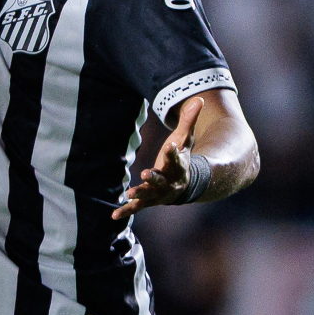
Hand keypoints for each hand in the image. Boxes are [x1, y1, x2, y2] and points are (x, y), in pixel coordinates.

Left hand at [114, 97, 210, 221]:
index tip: (170, 145)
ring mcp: (158, 193)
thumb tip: (199, 98)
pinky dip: (126, 211)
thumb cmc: (181, 158)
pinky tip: (114, 215)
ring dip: (140, 194)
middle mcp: (169, 181)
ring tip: (130, 194)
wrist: (184, 185)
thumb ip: (189, 121)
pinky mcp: (148, 200)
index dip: (174, 152)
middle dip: (154, 177)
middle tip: (145, 173)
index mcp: (178, 166)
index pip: (177, 157)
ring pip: (149, 194)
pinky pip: (137, 207)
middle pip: (162, 179)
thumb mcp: (185, 139)